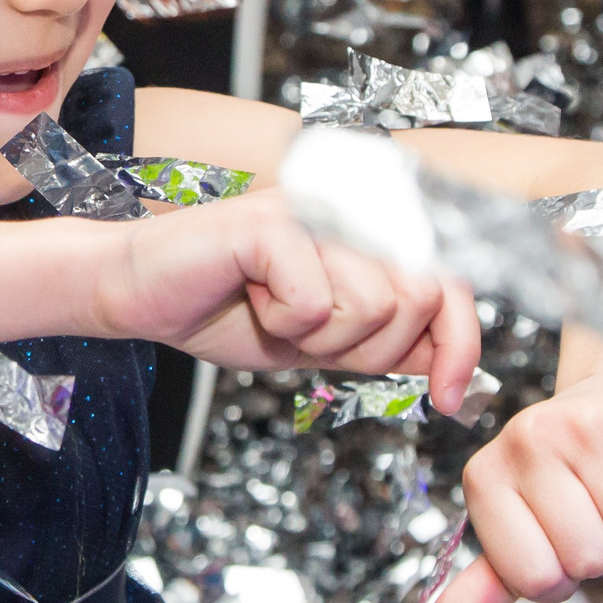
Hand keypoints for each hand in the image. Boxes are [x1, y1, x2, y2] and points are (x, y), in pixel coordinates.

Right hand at [87, 188, 480, 401]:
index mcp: (372, 226)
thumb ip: (390, 342)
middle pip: (418, 298)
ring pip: (372, 305)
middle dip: (370, 347)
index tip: (450, 397)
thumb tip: (456, 367)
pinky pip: (315, 305)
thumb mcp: (327, 340)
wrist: (141, 295)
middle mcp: (352, 204)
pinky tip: (252, 294)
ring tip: (277, 309)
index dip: (461, 343)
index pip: (451, 282)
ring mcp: (314, 207)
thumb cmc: (228, 310)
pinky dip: (283, 322)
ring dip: (323, 337)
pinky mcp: (273, 222)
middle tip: (312, 336)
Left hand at [430, 357, 602, 602]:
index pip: (534, 579)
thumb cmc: (572, 468)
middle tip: (598, 508)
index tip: (560, 539)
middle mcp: (526, 440)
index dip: (561, 577)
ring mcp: (585, 424)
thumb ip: (490, 576)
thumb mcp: (522, 521)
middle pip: (588, 560)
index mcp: (486, 475)